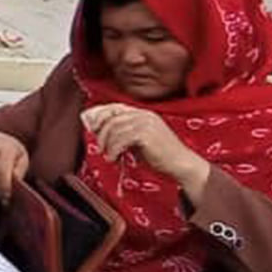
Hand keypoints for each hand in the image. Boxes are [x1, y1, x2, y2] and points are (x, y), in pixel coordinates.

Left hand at [83, 104, 212, 197]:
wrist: (180, 164)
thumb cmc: (159, 155)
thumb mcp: (137, 141)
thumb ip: (122, 134)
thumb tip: (100, 133)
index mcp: (143, 113)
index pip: (115, 107)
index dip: (99, 114)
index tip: (90, 126)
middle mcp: (144, 114)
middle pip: (112, 117)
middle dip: (101, 133)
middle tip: (100, 147)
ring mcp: (146, 123)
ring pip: (114, 129)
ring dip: (107, 144)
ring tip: (109, 156)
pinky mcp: (146, 134)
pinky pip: (120, 139)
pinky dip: (113, 150)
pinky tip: (114, 159)